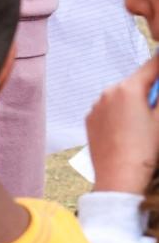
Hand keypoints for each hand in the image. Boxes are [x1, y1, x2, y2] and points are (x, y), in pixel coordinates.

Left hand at [87, 56, 158, 193]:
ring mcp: (97, 105)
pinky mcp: (91, 119)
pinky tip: (128, 131)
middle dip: (149, 90)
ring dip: (134, 102)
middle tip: (156, 107)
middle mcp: (108, 92)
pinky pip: (109, 109)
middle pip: (135, 82)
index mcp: (128, 88)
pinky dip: (119, 113)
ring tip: (143, 124)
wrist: (119, 176)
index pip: (151, 66)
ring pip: (121, 96)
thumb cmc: (145, 149)